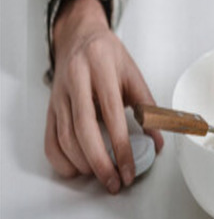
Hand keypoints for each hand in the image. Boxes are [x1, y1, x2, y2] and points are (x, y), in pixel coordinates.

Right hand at [46, 0, 163, 191]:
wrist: (79, 37)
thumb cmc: (109, 55)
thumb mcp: (132, 73)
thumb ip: (148, 106)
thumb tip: (158, 140)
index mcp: (101, 68)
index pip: (112, 113)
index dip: (122, 145)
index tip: (130, 167)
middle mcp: (76, 81)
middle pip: (84, 129)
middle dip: (100, 162)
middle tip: (115, 181)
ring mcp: (59, 95)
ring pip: (65, 137)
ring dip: (83, 163)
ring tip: (103, 175)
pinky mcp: (49, 107)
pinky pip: (50, 139)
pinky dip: (62, 160)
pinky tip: (77, 169)